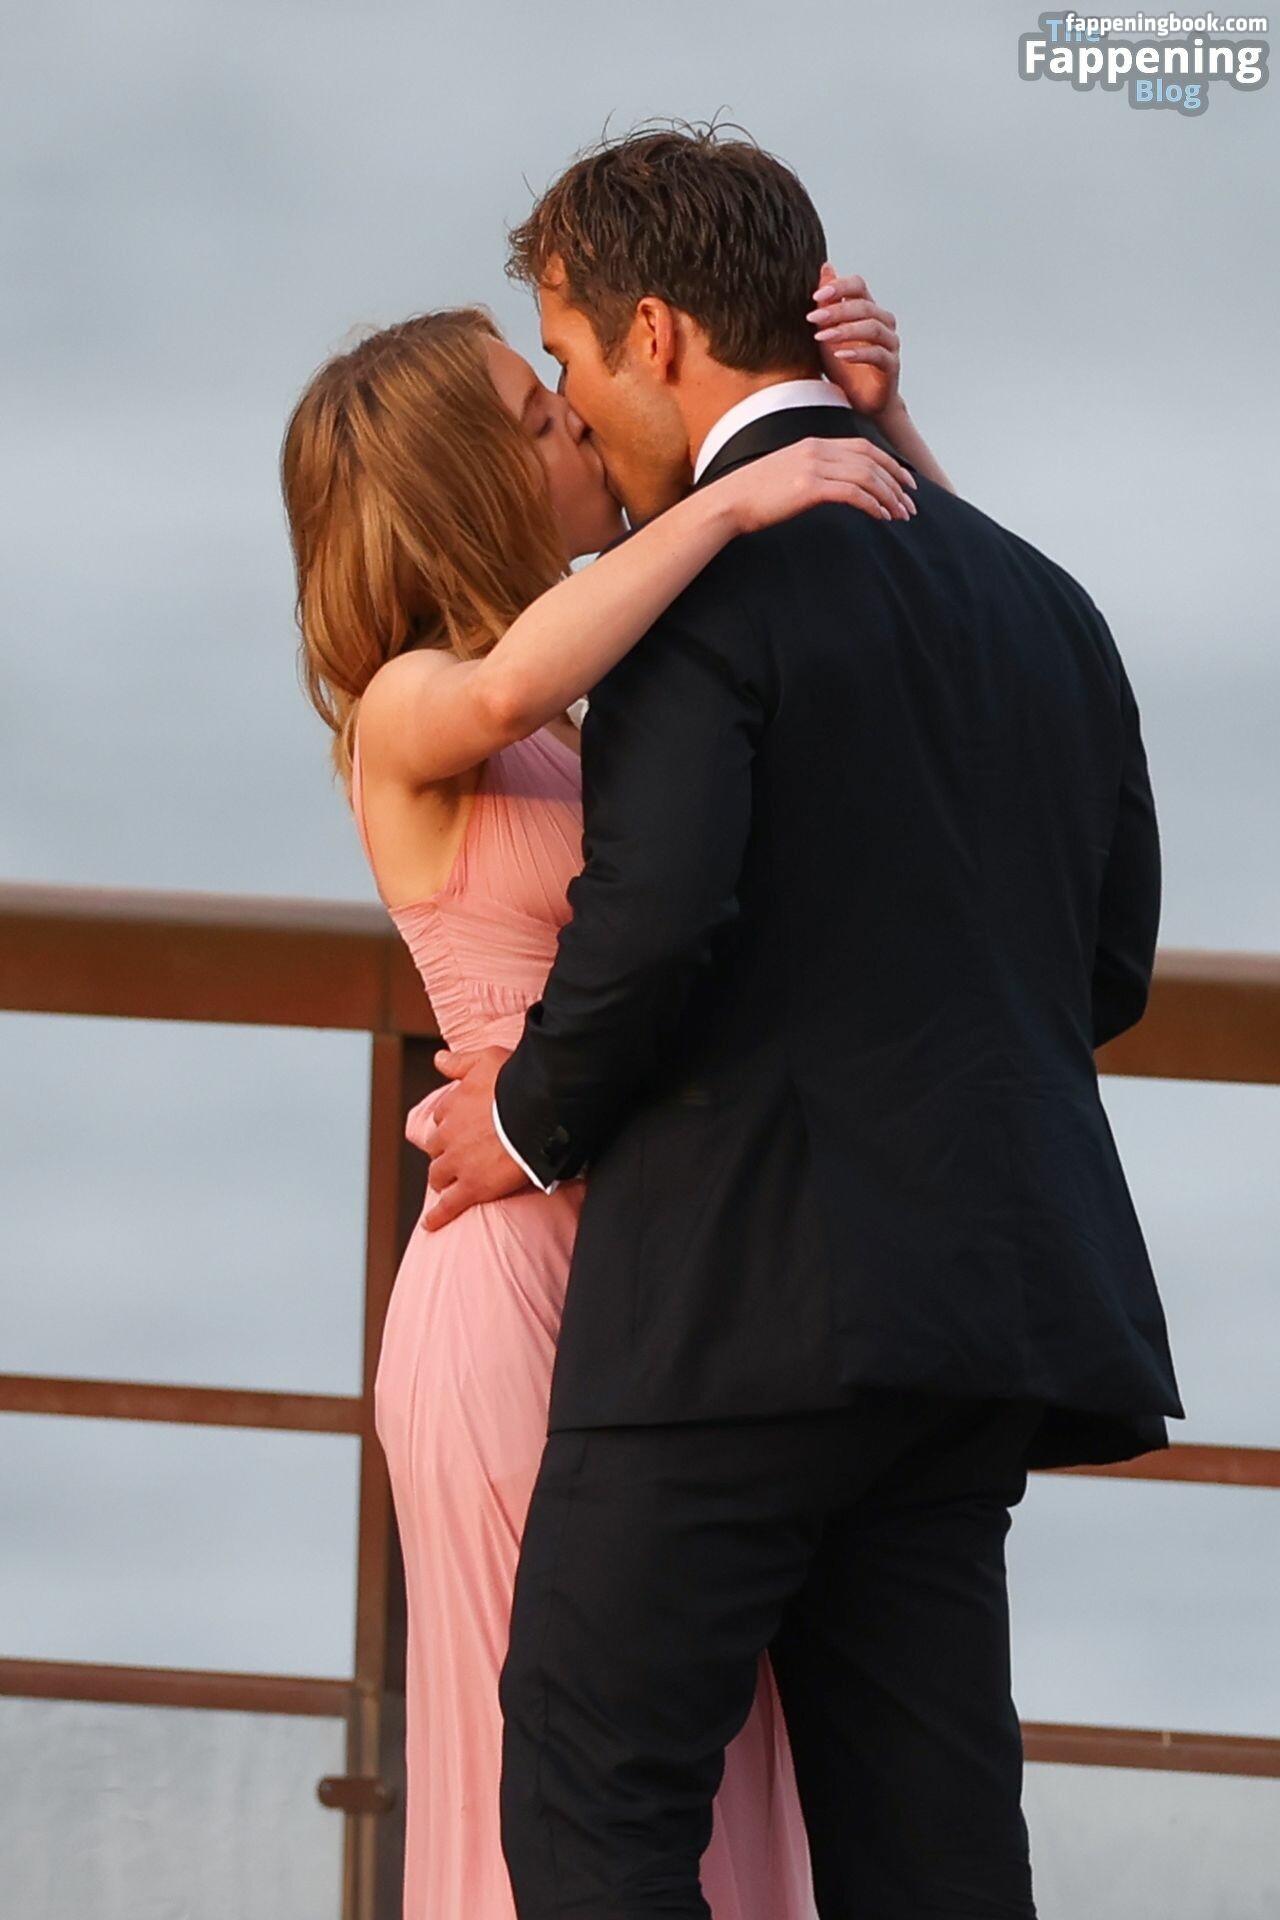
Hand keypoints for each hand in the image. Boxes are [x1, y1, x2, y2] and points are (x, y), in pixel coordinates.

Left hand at [419, 1046, 530, 1230]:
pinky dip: (437, 1216)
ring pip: (439, 1175)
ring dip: (443, 1177)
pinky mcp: (473, 1187)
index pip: (442, 1117)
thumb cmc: (517, 1082)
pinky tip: (430, 1224)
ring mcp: (459, 1163)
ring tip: (450, 1185)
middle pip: (436, 1148)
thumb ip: (460, 1062)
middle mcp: (449, 1135)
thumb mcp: (486, 1059)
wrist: (538, 1110)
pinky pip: (449, 1205)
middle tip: (460, 1155)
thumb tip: (438, 1060)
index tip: (464, 1127)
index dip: (452, 1123)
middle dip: (444, 1151)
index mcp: (452, 1106)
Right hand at [725, 433, 916, 534]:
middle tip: (911, 503)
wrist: (728, 502)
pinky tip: (881, 517)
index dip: (889, 463)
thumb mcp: (786, 475)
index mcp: (813, 444)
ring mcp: (813, 467)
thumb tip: (829, 487)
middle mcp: (817, 450)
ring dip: (888, 497)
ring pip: (866, 476)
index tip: (905, 481)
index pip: (863, 447)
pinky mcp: (809, 487)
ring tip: (900, 515)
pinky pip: (852, 493)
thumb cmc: (753, 495)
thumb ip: (810, 473)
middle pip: (871, 460)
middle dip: (896, 482)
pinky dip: (872, 505)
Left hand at [807, 264, 901, 417]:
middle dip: (837, 310)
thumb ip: (828, 303)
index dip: (839, 286)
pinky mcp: (891, 366)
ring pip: (872, 328)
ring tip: (822, 337)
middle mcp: (882, 322)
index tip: (816, 296)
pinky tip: (840, 355)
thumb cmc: (843, 367)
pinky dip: (858, 353)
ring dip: (845, 330)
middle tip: (813, 317)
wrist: (858, 402)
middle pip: (864, 305)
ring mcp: (889, 344)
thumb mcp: (828, 332)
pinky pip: (877, 354)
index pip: (858, 286)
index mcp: (867, 310)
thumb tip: (826, 268)